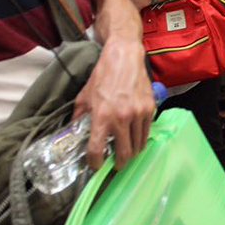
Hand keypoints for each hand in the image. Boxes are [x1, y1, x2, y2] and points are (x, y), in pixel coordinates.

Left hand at [74, 39, 154, 169]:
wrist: (124, 58)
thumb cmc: (103, 76)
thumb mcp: (84, 97)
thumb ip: (79, 117)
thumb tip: (74, 132)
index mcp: (102, 116)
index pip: (97, 150)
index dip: (95, 163)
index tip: (96, 166)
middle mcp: (121, 118)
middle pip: (124, 153)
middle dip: (119, 164)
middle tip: (116, 165)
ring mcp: (138, 114)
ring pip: (138, 145)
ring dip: (132, 152)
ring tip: (127, 152)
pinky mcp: (150, 109)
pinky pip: (147, 132)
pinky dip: (142, 138)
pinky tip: (136, 137)